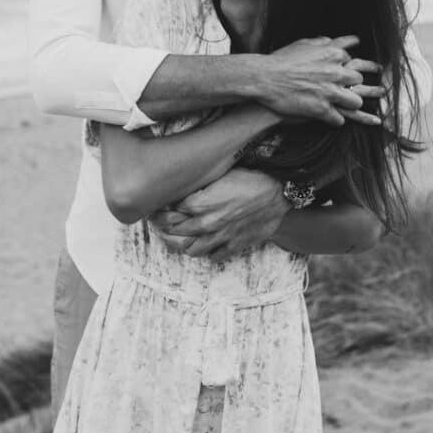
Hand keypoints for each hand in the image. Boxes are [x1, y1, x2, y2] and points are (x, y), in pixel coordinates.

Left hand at [148, 168, 287, 262]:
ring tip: (177, 237)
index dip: (158, 211)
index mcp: (199, 204)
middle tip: (158, 222)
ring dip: (181, 244)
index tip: (154, 209)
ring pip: (190, 250)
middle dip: (163, 227)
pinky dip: (207, 253)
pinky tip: (205, 245)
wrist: (278, 192)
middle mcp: (205, 224)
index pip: (167, 213)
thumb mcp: (218, 175)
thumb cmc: (249, 178)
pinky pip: (214, 257)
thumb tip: (180, 190)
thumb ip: (197, 186)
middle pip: (174, 232)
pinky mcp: (234, 245)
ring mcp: (220, 237)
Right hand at [262, 36, 383, 126]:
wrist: (264, 78)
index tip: (342, 73)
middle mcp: (336, 72)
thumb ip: (320, 42)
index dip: (345, 68)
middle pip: (358, 80)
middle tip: (342, 89)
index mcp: (333, 54)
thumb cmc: (280, 61)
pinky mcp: (322, 110)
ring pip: (355, 102)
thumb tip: (329, 40)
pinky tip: (329, 118)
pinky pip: (339, 119)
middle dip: (351, 85)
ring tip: (342, 106)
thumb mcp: (302, 44)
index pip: (352, 61)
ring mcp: (331, 92)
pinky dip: (334, 119)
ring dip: (349, 104)